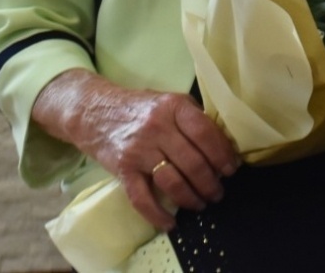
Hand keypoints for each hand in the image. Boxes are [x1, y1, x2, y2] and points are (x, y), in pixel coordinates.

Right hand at [31, 69, 240, 230]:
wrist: (93, 110)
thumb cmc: (139, 107)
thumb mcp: (168, 101)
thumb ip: (192, 118)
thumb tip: (223, 146)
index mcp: (173, 107)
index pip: (206, 134)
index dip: (222, 155)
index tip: (230, 169)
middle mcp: (157, 127)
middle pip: (192, 162)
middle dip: (210, 183)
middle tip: (218, 192)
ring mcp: (138, 150)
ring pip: (172, 181)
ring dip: (191, 198)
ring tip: (201, 203)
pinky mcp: (122, 169)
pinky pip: (142, 198)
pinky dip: (157, 215)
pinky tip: (170, 223)